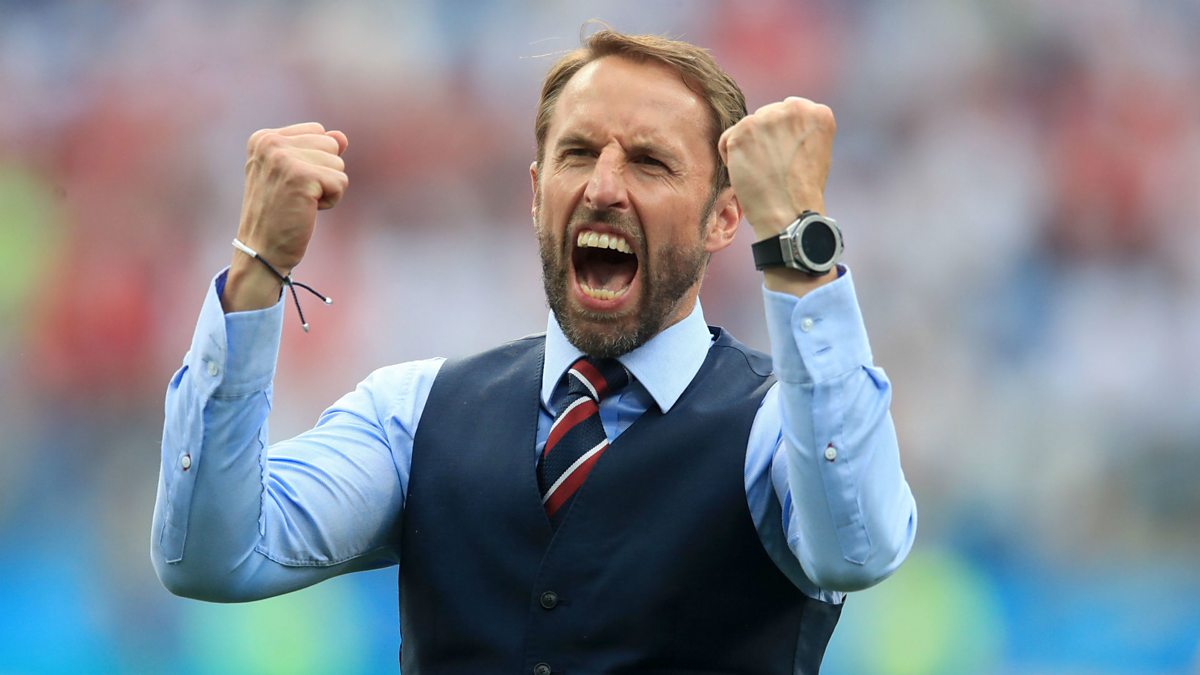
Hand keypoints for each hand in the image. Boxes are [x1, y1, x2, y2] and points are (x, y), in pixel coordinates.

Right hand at [224, 123, 348, 311]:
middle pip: (331, 145)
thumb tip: (342, 137)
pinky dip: (331, 200)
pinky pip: (341, 182)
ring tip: (301, 202)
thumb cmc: (279, 213)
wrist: (262, 250)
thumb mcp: (294, 174)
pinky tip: (308, 210)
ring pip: (338, 164)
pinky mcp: (302, 177)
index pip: (317, 132)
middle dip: (324, 173)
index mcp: (264, 138)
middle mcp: (270, 143)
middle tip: (297, 195)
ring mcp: (285, 158)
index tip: (291, 182)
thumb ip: (316, 150)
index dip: (316, 160)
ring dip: (327, 188)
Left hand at [717, 97, 834, 239]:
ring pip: (747, 127)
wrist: (789, 213)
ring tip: (761, 172)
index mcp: (817, 113)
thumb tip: (777, 125)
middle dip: (764, 138)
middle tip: (771, 166)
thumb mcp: (815, 150)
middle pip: (767, 115)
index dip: (782, 135)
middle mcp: (794, 109)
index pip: (789, 111)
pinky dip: (731, 158)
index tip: (785, 155)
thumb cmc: (802, 190)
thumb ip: (800, 130)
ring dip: (748, 148)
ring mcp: (767, 118)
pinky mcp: (742, 131)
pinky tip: (747, 174)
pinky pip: (727, 140)